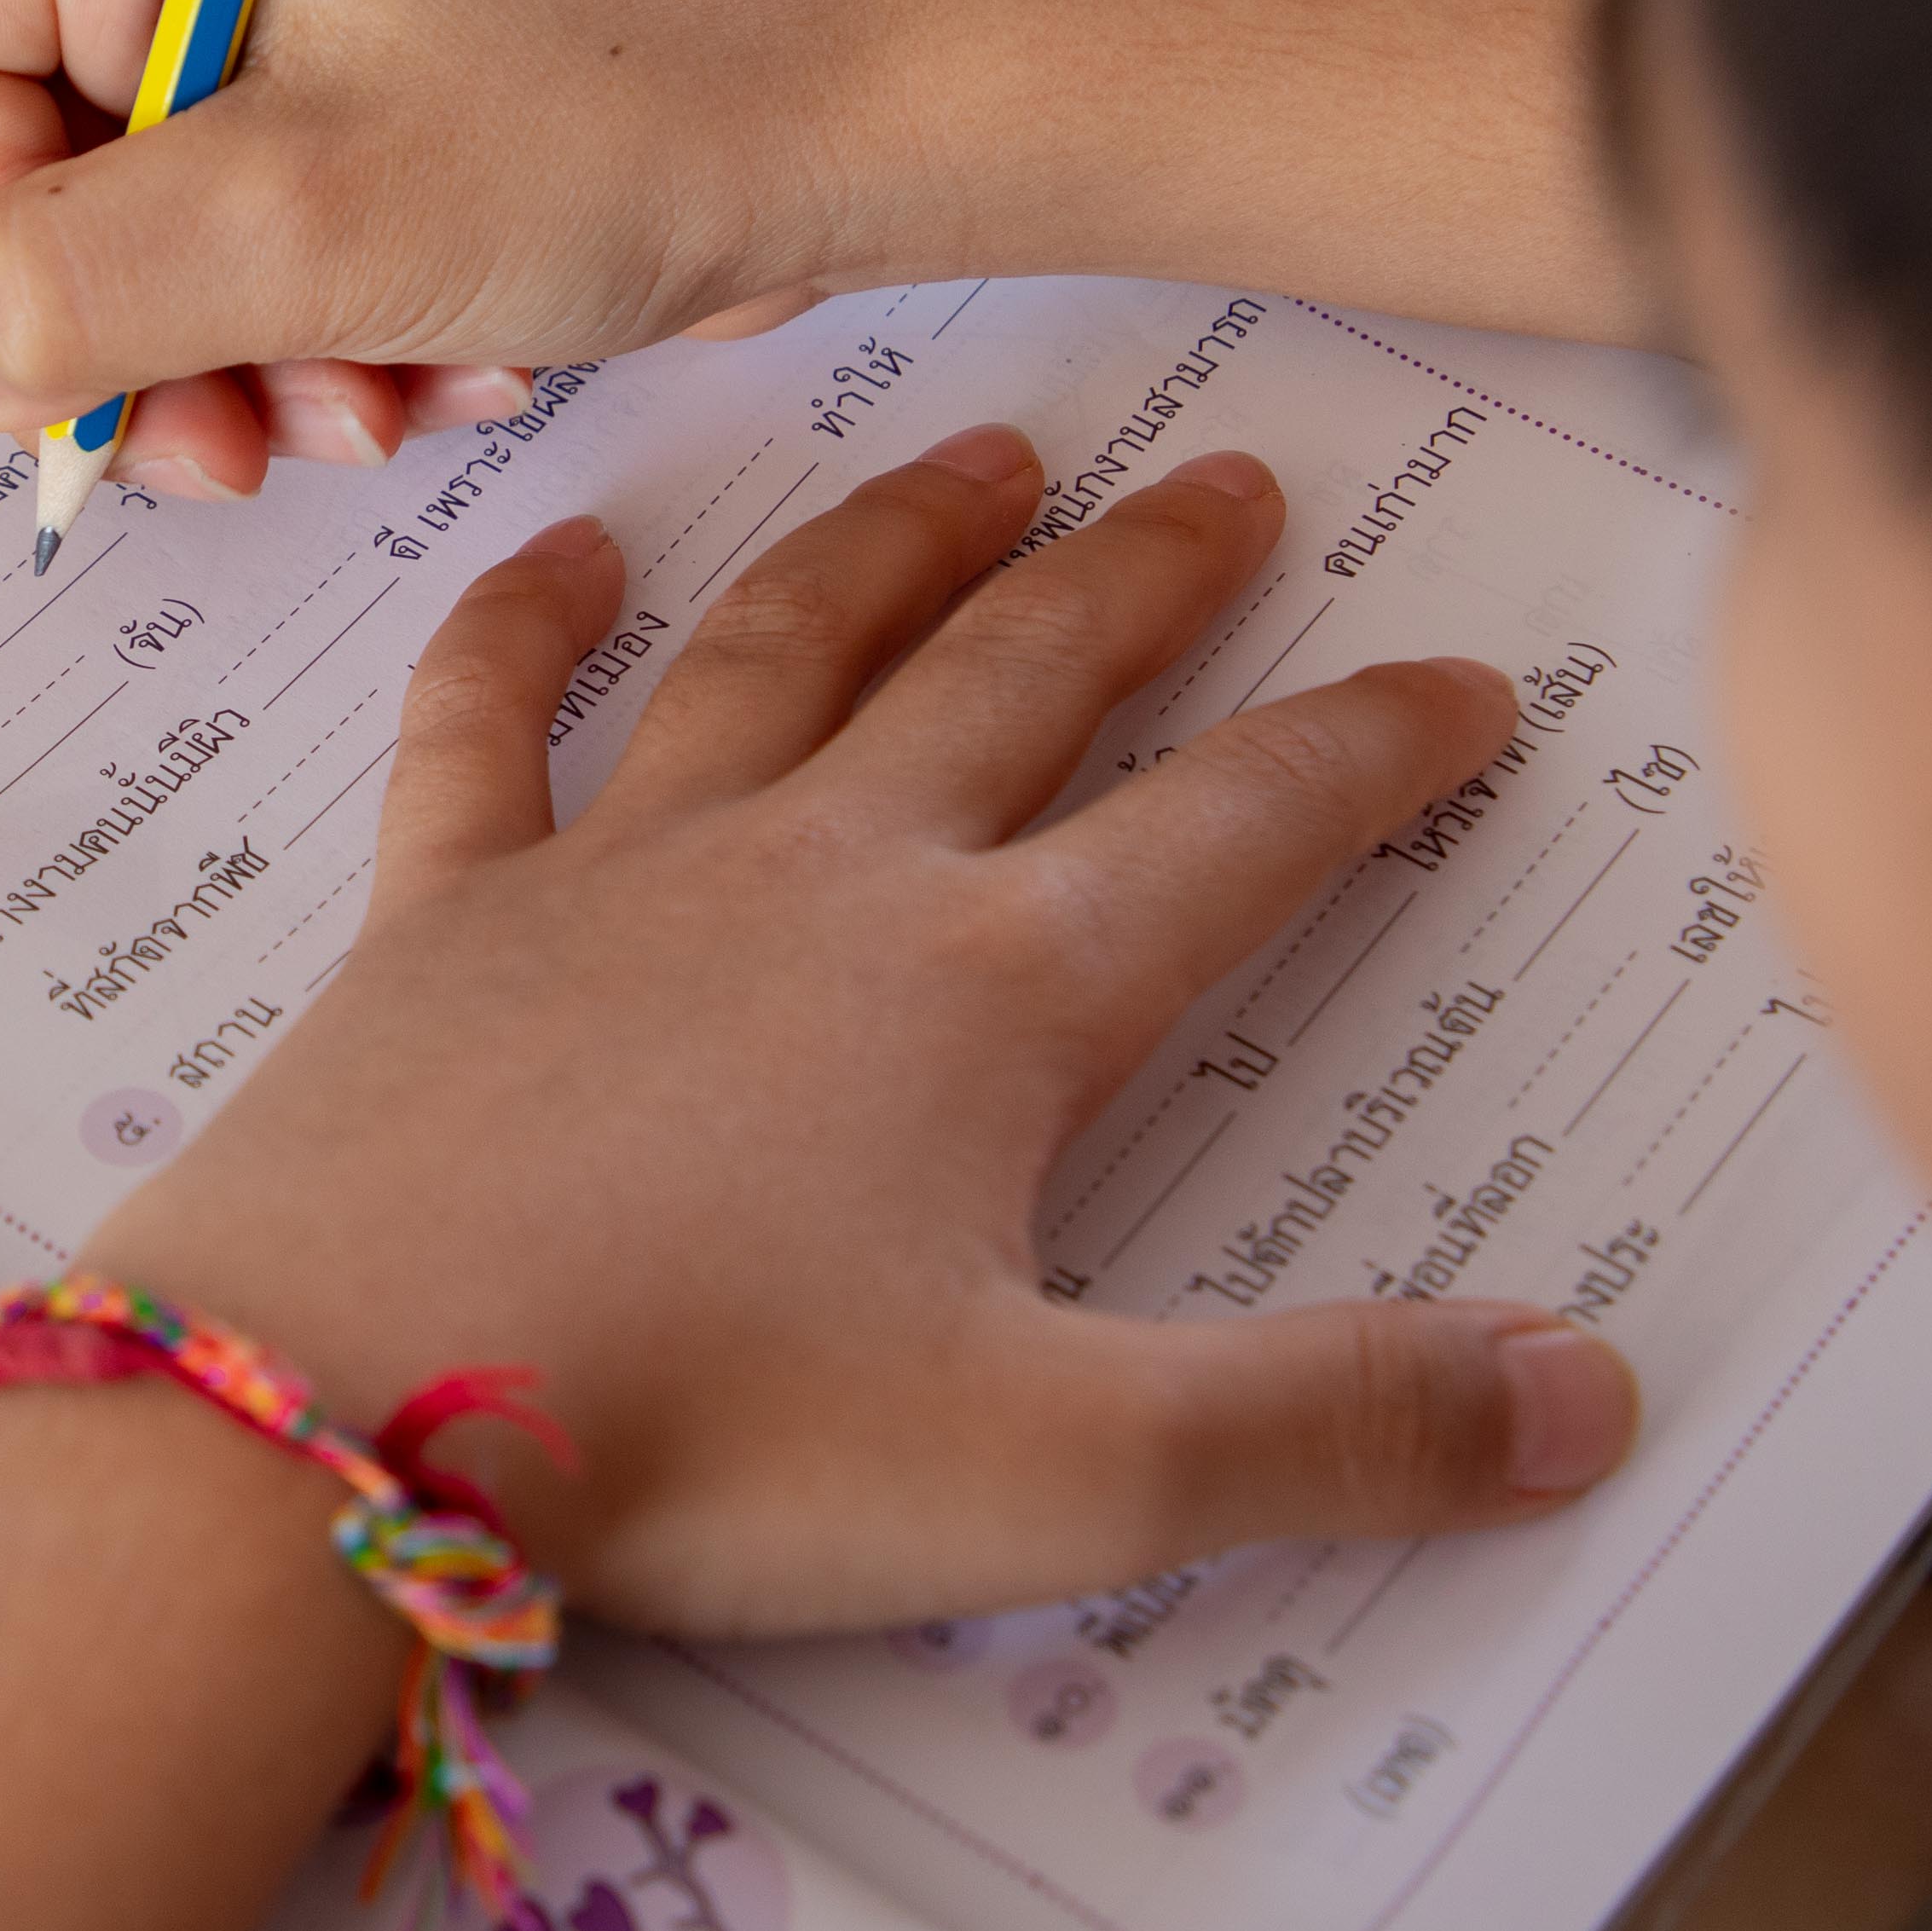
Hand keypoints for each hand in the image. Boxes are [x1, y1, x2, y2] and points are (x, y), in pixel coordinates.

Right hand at [0, 0, 883, 498]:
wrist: (855, 110)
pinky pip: (218, 249)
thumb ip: (75, 293)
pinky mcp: (314, 81)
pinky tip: (438, 351)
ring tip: (392, 387)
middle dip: (132, 329)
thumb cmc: (616, 120)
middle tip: (274, 423)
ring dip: (237, 360)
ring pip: (107, 240)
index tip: (144, 299)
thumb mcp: (310, 228)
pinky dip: (311, 331)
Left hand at [77, 426, 1645, 1635]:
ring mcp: (617, 881)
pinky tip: (571, 548)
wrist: (336, 1412)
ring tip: (986, 456)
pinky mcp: (440, 921)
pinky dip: (527, 623)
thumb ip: (1339, 1427)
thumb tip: (1595, 1393)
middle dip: (1145, 579)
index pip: (1242, 833)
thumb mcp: (1066, 1473)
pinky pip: (485, 724)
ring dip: (896, 544)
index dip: (1370, 752)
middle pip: (1022, 680)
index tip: (1460, 682)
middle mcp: (820, 883)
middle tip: (1233, 484)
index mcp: (991, 998)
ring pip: (787, 651)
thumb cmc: (696, 1439)